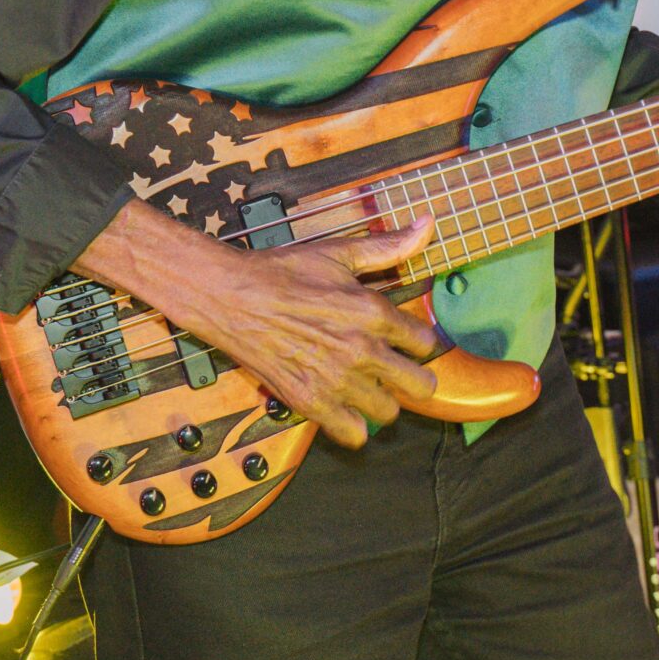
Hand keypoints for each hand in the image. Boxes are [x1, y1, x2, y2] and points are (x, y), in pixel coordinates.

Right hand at [172, 216, 441, 448]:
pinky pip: (354, 434)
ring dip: (382, 400)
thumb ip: (389, 246)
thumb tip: (427, 225)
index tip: (403, 339)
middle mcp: (361, 350)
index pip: (426, 342)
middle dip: (412, 376)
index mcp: (373, 312)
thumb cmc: (282, 272)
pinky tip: (344, 406)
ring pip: (389, 412)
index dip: (416, 340)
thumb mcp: (338, 252)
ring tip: (367, 386)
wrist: (231, 296)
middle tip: (395, 369)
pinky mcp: (310, 402)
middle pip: (421, 385)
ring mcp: (336, 380)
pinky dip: (352, 425)